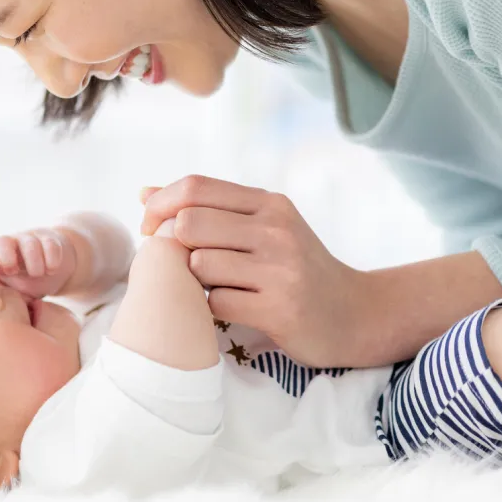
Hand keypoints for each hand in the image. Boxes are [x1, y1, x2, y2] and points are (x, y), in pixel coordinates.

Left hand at [0, 228, 77, 298]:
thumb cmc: (26, 280)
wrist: (53, 268)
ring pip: (29, 244)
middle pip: (2, 241)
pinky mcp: (51, 240)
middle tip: (13, 271)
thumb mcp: (11, 287)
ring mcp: (31, 239)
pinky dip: (51, 259)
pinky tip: (51, 270)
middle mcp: (12, 244)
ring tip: (37, 273)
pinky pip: (50, 245)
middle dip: (5, 255)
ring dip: (33, 261)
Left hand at [141, 175, 372, 367]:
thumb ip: (209, 209)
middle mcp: (276, 230)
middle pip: (189, 224)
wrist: (356, 314)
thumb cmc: (297, 268)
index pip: (196, 187)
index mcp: (270, 204)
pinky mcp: (279, 310)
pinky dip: (211, 308)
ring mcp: (279, 270)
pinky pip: (215, 303)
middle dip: (173, 245)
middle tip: (181, 263)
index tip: (149, 227)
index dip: (160, 205)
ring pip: (199, 265)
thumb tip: (144, 192)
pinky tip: (230, 307)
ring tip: (214, 286)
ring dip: (193, 281)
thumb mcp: (263, 227)